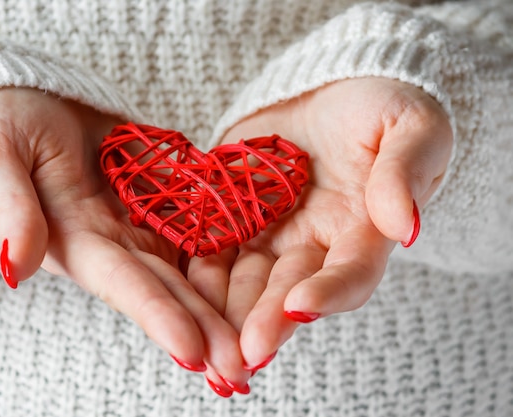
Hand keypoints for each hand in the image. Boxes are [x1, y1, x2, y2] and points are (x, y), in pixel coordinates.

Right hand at [0, 88, 249, 385]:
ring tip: (264, 340)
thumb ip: (10, 210)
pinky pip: (205, 223)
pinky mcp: (165, 197)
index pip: (123, 284)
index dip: (158, 317)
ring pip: (193, 267)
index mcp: (76, 242)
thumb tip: (15, 267)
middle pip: (168, 289)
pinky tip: (268, 276)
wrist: (32, 103)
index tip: (195, 353)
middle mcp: (116, 243)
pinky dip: (234, 251)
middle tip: (243, 373)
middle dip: (205, 332)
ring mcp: (144, 222)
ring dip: (227, 306)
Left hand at [188, 78, 452, 372]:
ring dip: (224, 313)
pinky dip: (194, 275)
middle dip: (267, 320)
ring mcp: (271, 234)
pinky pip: (210, 249)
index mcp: (363, 230)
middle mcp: (314, 244)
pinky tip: (173, 298)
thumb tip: (406, 226)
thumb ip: (404, 173)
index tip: (301, 306)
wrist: (328, 90)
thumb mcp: (409, 128)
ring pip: (245, 280)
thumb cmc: (381, 107)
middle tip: (244, 354)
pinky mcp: (234, 216)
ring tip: (201, 343)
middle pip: (290, 289)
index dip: (330, 292)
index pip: (352, 272)